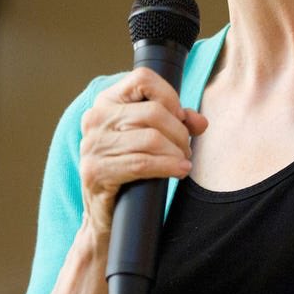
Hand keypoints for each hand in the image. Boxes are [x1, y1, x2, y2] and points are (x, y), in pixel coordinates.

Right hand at [78, 68, 207, 235]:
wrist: (105, 214)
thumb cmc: (130, 169)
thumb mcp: (152, 138)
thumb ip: (176, 123)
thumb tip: (200, 122)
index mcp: (107, 101)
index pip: (143, 79)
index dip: (169, 95)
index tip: (179, 117)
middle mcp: (95, 118)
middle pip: (153, 112)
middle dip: (179, 132)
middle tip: (186, 149)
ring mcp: (92, 145)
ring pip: (151, 138)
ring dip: (176, 151)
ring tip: (182, 162)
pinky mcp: (95, 171)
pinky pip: (142, 163)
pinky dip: (168, 166)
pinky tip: (180, 170)